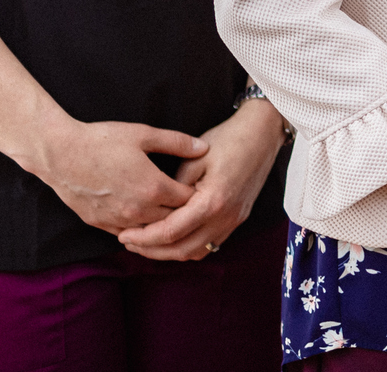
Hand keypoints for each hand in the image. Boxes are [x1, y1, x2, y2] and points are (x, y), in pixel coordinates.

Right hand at [24, 118, 206, 234]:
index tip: (202, 186)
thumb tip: (203, 148)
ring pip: (151, 232)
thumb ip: (177, 142)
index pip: (188, 200)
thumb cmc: (102, 140)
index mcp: (153, 187)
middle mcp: (138, 210)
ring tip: (172, 213)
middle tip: (192, 202)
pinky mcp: (101, 225)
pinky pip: (128, 234)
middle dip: (184, 212)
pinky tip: (145, 219)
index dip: (198, 194)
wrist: (60, 154)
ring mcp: (118, 220)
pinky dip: (140, 229)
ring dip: (162, 224)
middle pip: (173, 220)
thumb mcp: (143, 134)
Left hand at [118, 99, 286, 260]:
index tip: (124, 234)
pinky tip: (172, 238)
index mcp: (212, 201)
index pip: (171, 232)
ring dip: (169, 253)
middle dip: (152, 251)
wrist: (262, 133)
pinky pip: (209, 244)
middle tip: (129, 242)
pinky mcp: (237, 218)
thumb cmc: (228, 139)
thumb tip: (155, 205)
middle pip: (182, 250)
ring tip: (147, 243)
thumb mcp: (193, 158)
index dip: (144, 237)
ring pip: (196, 252)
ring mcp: (234, 220)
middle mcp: (225, 217)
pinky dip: (187, 246)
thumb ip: (173, 186)